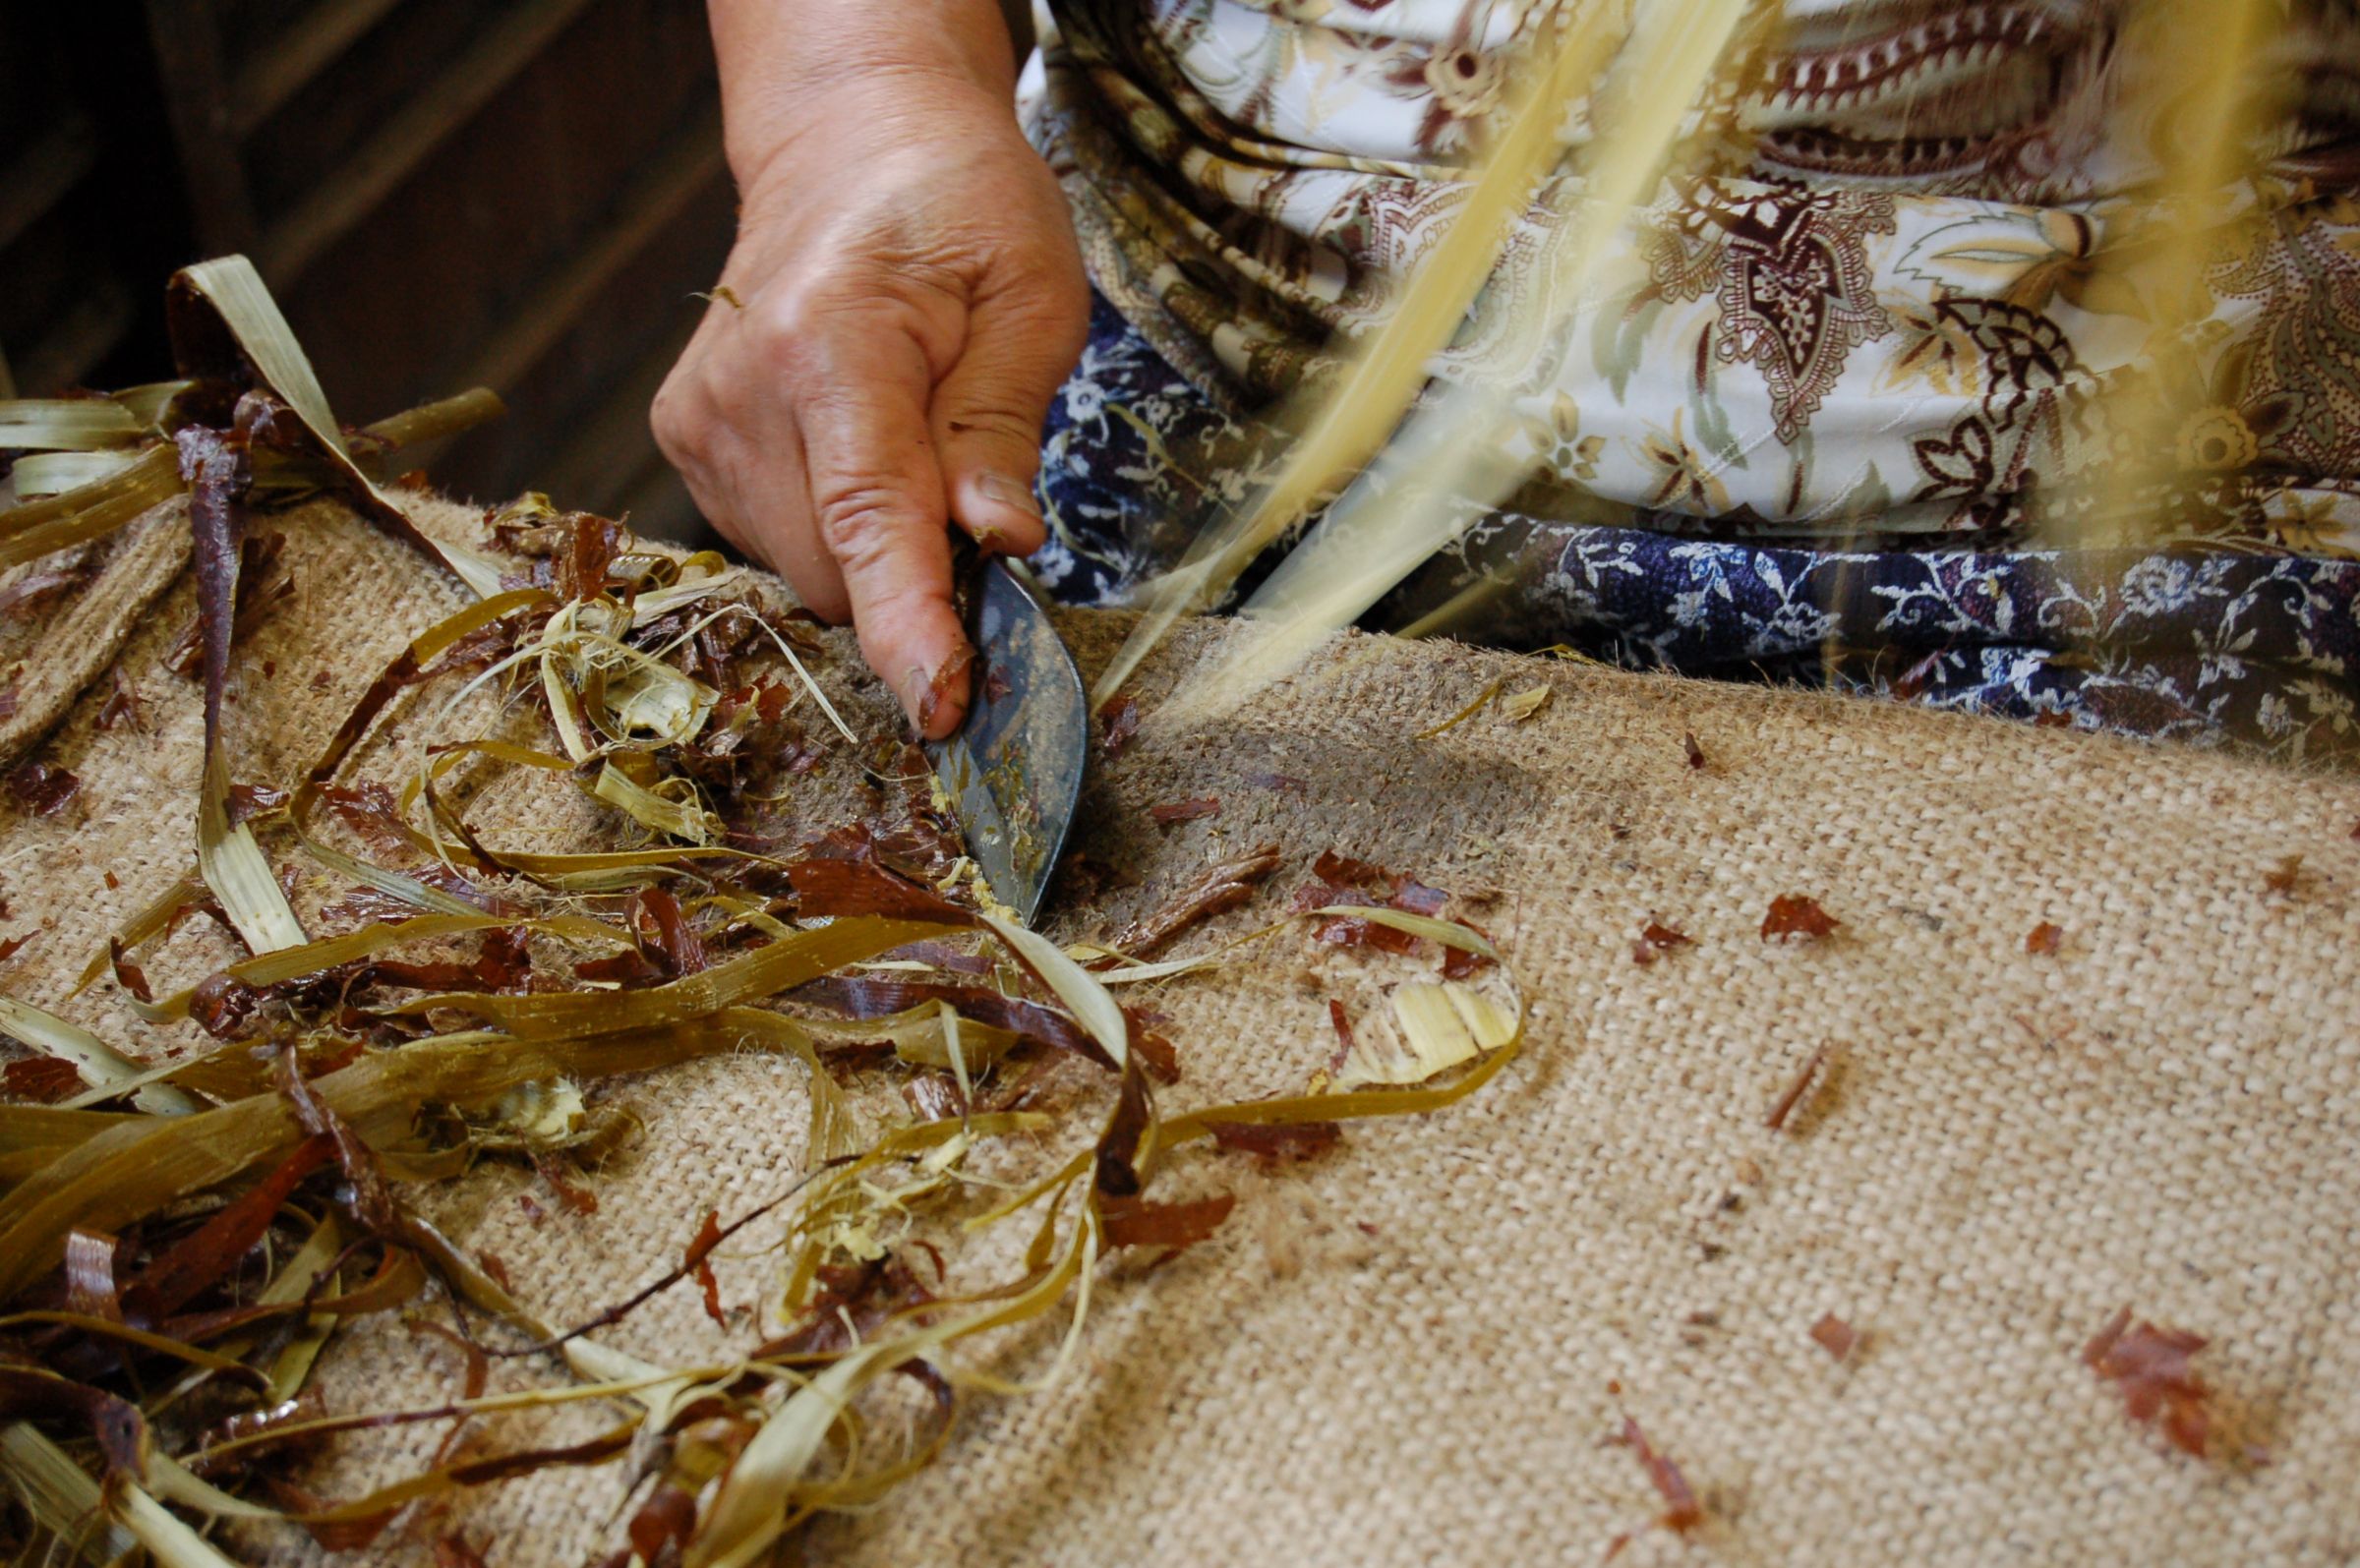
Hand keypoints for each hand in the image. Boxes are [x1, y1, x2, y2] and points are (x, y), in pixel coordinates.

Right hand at [653, 71, 1086, 735]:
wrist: (850, 146)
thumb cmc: (956, 211)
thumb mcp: (1029, 295)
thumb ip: (1004, 425)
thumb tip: (1000, 544)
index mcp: (831, 342)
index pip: (868, 517)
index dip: (909, 623)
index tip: (939, 704)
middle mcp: (741, 390)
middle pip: (839, 574)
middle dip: (918, 573)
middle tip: (970, 485)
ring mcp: (700, 422)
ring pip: (807, 575)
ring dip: (875, 550)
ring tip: (909, 439)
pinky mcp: (688, 442)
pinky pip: (780, 545)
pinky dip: (836, 529)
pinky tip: (857, 447)